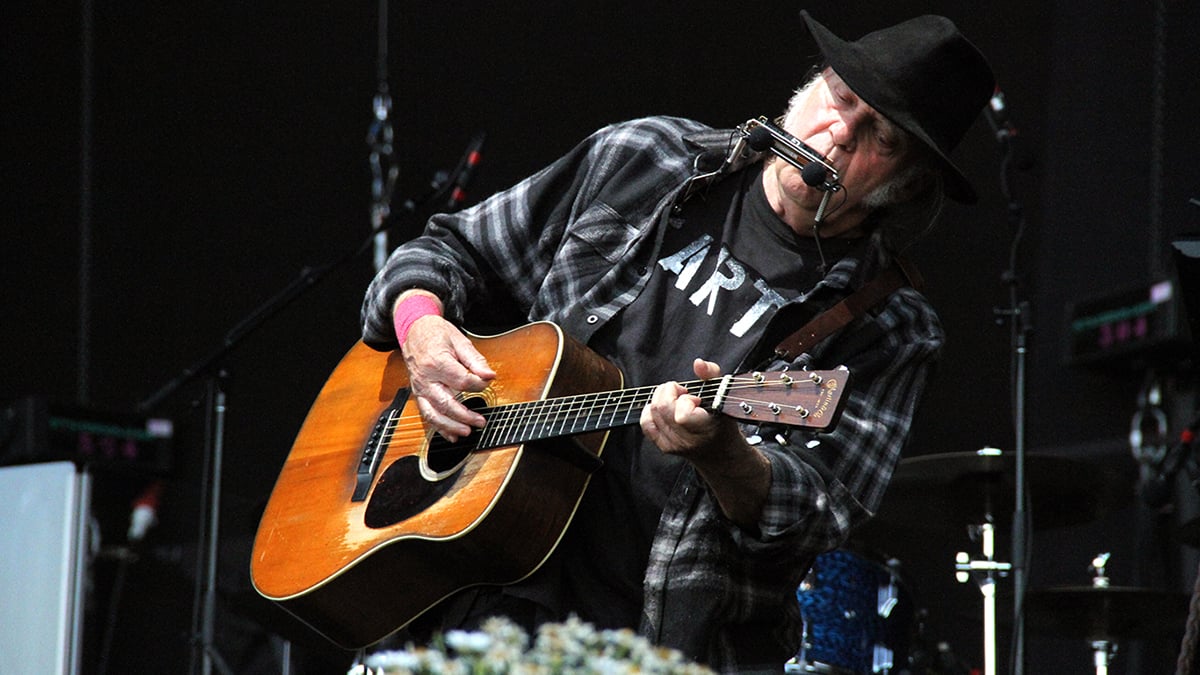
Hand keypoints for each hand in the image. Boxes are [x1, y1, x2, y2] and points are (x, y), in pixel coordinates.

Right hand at [401, 313, 494, 440]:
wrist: (415, 331)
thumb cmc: (438, 335)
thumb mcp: (459, 341)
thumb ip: (475, 360)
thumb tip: (489, 375)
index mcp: (437, 362)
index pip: (461, 380)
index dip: (478, 385)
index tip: (487, 382)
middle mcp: (425, 378)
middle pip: (445, 402)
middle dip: (464, 415)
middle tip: (481, 421)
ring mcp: (419, 388)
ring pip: (433, 413)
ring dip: (450, 426)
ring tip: (467, 432)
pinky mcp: (418, 394)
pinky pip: (426, 414)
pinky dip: (439, 428)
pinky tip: (452, 436)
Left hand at [641, 358, 770, 527]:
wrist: (721, 454)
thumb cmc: (723, 422)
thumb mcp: (724, 396)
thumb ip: (712, 375)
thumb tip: (698, 363)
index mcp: (705, 428)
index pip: (681, 414)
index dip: (685, 400)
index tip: (696, 399)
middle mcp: (688, 439)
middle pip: (662, 407)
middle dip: (670, 391)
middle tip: (683, 392)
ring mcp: (674, 445)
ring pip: (652, 412)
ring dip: (662, 398)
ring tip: (677, 400)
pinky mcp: (664, 447)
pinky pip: (646, 423)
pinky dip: (652, 410)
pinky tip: (665, 409)